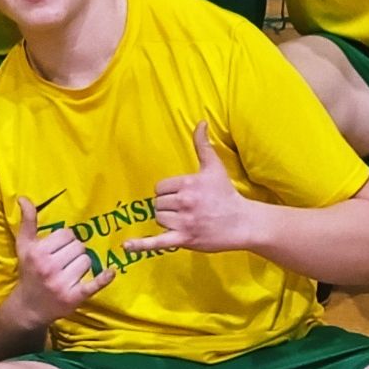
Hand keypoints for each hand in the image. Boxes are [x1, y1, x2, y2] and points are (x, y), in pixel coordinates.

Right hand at [10, 195, 111, 322]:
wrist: (28, 307)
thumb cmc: (28, 272)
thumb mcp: (23, 246)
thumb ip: (27, 221)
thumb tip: (23, 198)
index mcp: (38, 252)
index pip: (66, 234)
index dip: (65, 240)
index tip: (58, 249)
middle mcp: (49, 267)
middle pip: (79, 246)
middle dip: (74, 251)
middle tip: (64, 261)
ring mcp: (62, 283)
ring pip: (87, 261)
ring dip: (82, 264)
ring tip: (70, 271)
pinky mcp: (74, 298)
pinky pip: (94, 284)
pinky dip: (104, 278)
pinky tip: (111, 272)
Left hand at [122, 122, 251, 255]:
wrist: (242, 222)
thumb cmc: (226, 194)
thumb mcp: (214, 167)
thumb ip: (202, 144)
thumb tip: (200, 122)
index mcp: (187, 183)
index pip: (160, 188)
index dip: (169, 192)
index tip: (183, 196)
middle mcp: (184, 202)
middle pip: (158, 204)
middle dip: (168, 207)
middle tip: (187, 210)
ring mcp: (184, 222)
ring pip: (159, 220)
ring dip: (168, 222)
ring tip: (186, 221)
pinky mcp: (184, 240)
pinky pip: (157, 242)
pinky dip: (141, 245)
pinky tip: (127, 246)